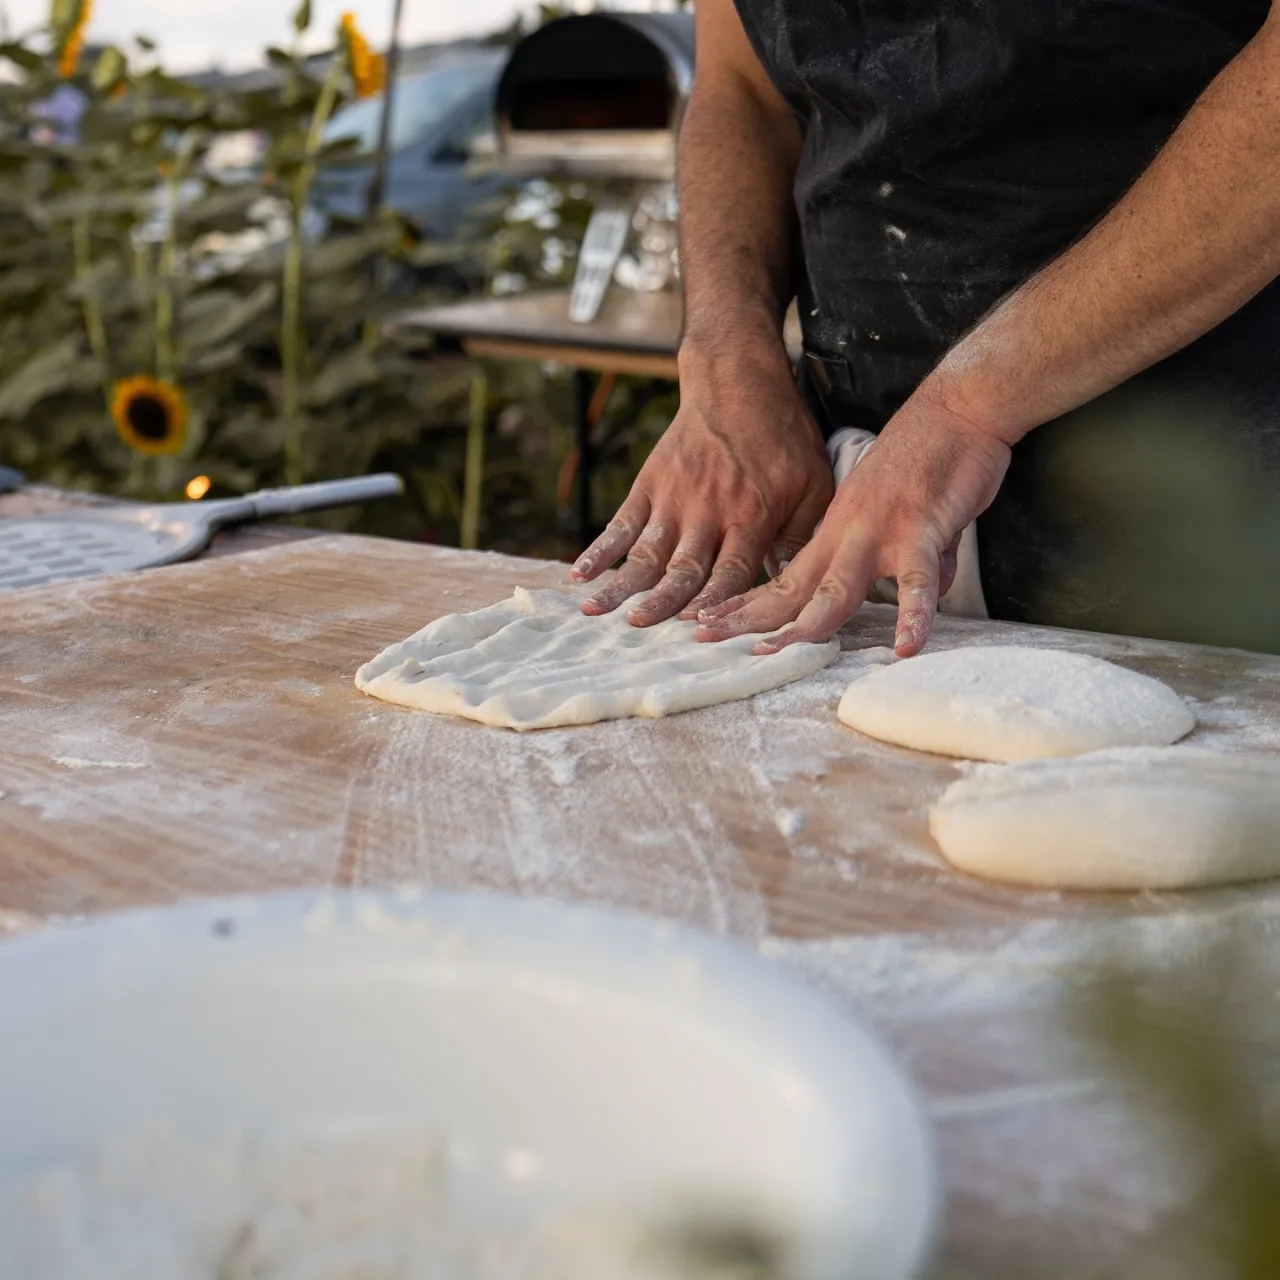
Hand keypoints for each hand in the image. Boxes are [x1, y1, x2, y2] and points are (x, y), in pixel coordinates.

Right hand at [571, 347, 833, 625]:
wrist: (738, 383)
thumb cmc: (783, 438)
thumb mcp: (813, 485)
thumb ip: (801, 536)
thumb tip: (796, 586)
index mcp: (751, 515)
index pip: (731, 571)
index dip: (715, 602)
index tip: (699, 630)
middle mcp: (708, 510)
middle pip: (682, 567)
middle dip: (661, 601)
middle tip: (640, 629)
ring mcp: (674, 497)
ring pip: (645, 552)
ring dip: (621, 584)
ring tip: (597, 612)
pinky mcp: (650, 484)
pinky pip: (621, 523)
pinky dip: (599, 549)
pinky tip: (579, 574)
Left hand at [695, 382, 1012, 656]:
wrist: (955, 409)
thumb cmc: (925, 461)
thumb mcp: (894, 514)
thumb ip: (902, 558)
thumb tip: (921, 592)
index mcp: (833, 532)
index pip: (778, 578)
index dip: (743, 604)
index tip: (706, 625)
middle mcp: (846, 534)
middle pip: (791, 589)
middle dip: (750, 618)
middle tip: (707, 641)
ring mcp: (880, 532)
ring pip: (838, 588)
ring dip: (810, 623)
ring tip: (783, 652)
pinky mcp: (921, 530)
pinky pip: (916, 581)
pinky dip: (913, 614)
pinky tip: (907, 646)